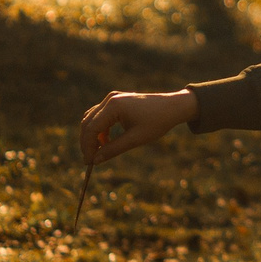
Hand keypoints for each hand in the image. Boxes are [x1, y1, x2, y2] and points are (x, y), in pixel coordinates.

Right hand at [78, 90, 196, 165]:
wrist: (173, 107)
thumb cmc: (157, 122)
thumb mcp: (135, 139)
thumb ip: (113, 149)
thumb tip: (95, 160)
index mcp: (114, 106)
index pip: (91, 128)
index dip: (88, 147)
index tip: (88, 162)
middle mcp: (110, 99)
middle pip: (88, 122)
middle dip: (87, 142)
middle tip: (90, 160)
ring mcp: (113, 98)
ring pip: (93, 118)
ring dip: (93, 136)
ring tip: (99, 152)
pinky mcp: (117, 101)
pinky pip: (101, 116)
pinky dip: (101, 129)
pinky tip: (106, 142)